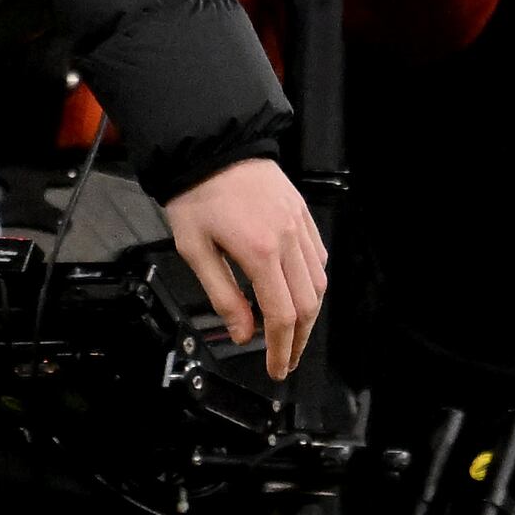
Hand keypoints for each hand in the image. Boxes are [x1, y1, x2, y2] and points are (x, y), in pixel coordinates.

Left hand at [160, 153, 326, 376]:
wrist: (211, 146)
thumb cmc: (196, 195)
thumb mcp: (195, 249)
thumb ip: (223, 295)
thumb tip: (243, 333)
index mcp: (260, 251)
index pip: (281, 315)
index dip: (280, 348)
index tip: (275, 368)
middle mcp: (288, 239)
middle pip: (308, 305)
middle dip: (299, 340)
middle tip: (285, 360)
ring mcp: (300, 225)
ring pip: (319, 283)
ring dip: (309, 315)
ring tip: (292, 334)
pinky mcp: (302, 214)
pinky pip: (318, 257)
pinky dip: (313, 282)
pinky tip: (299, 293)